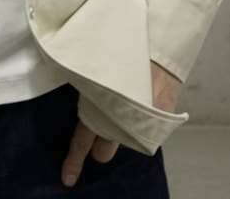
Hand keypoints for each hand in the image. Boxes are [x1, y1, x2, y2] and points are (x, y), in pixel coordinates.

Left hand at [60, 60, 182, 186]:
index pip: (82, 142)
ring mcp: (142, 128)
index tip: (68, 179)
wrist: (158, 51)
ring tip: (125, 105)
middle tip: (101, 131)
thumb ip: (88, 87)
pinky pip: (147, 131)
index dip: (74, 161)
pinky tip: (143, 103)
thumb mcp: (96, 69)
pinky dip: (143, 121)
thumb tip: (79, 90)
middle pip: (105, 151)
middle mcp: (120, 125)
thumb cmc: (121, 53)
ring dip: (124, 130)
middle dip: (101, 145)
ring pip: (127, 140)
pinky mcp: (161, 124)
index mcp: (98, 110)